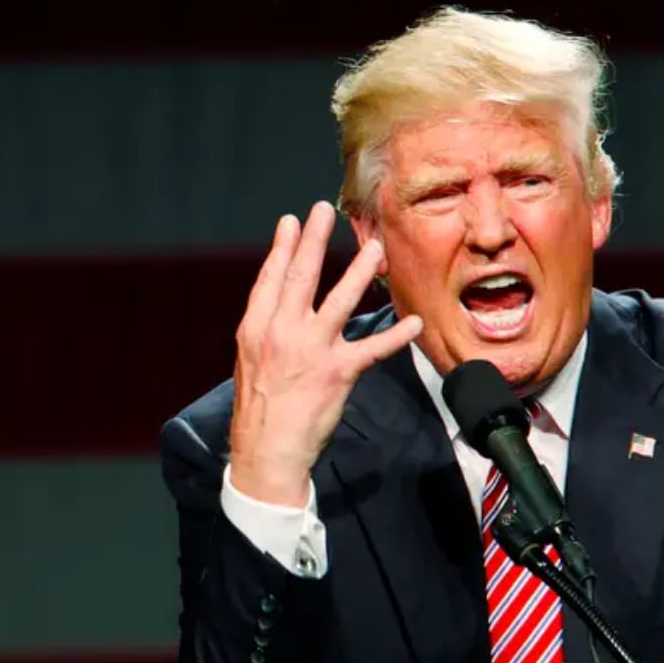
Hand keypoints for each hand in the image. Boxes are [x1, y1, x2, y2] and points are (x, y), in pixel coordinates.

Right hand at [228, 201, 422, 506]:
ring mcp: (311, 350)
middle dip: (313, 239)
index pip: (271, 279)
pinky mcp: (337, 372)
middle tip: (324, 210)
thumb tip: (281, 306)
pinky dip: (397, 336)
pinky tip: (414, 322)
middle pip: (301, 277)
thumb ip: (266, 332)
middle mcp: (281, 333)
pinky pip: (373, 348)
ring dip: (359, 271)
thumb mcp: (250, 363)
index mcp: (255, 329)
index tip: (292, 221)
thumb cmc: (259, 411)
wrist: (266, 452)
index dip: (282, 247)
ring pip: (340, 301)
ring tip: (376, 250)